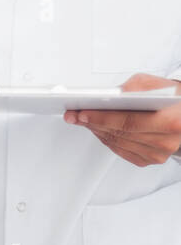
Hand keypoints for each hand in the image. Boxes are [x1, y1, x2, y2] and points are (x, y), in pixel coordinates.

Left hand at [62, 73, 180, 166]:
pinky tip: (97, 128)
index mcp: (172, 122)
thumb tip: (112, 96)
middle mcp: (166, 142)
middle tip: (74, 115)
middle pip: (120, 134)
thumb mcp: (156, 84)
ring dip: (97, 131)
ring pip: (118, 144)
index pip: (129, 122)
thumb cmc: (173, 98)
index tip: (82, 113)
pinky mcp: (149, 160)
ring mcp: (158, 154)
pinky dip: (106, 139)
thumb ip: (135, 87)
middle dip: (93, 123)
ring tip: (81, 120)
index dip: (103, 118)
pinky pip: (121, 150)